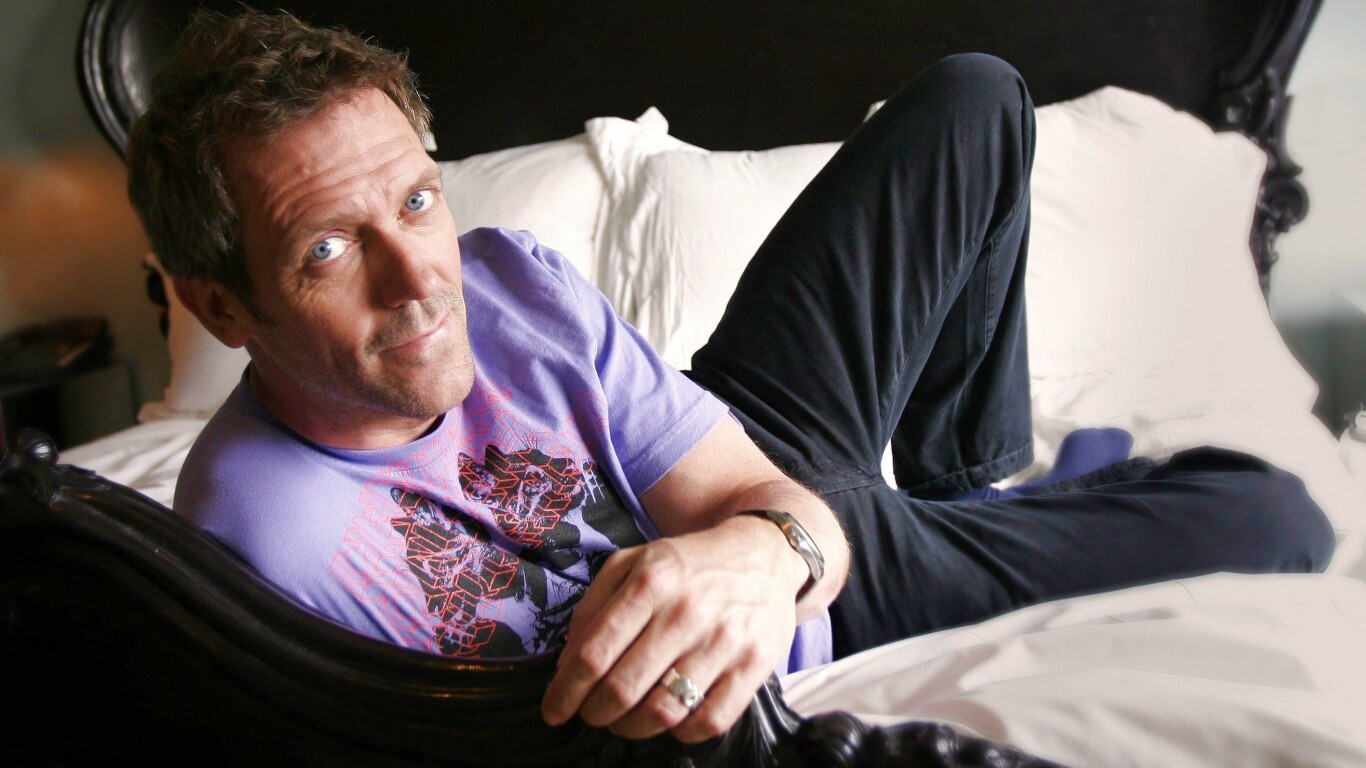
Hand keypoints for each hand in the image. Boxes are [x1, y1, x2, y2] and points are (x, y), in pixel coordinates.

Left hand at [540, 516, 803, 742]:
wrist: (764, 554)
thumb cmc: (689, 565)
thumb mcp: (634, 562)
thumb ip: (593, 607)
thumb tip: (567, 665)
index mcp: (652, 580)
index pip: (595, 653)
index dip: (566, 691)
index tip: (553, 710)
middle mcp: (688, 610)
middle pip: (623, 687)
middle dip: (595, 712)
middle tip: (590, 714)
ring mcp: (725, 640)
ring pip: (663, 711)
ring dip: (631, 728)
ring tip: (623, 720)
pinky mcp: (755, 665)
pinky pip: (708, 721)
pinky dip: (679, 732)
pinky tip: (669, 719)